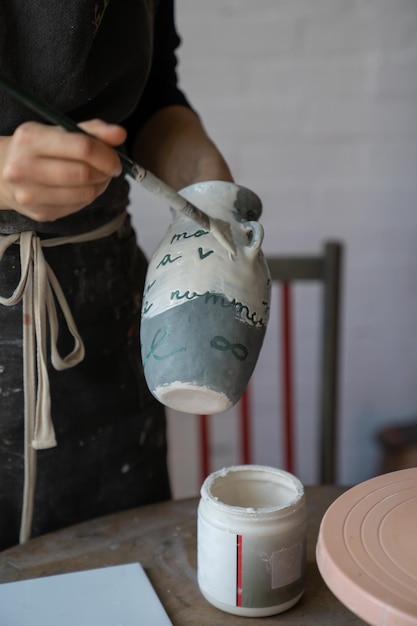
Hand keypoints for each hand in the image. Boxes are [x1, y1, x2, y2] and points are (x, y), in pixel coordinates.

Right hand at [0, 119, 125, 220]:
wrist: (1, 173)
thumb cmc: (35, 149)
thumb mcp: (58, 132)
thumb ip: (91, 131)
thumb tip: (120, 134)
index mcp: (31, 139)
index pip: (82, 147)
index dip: (107, 155)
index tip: (115, 160)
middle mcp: (25, 167)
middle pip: (84, 174)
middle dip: (105, 173)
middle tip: (109, 170)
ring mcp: (30, 194)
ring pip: (84, 195)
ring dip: (100, 187)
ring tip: (97, 178)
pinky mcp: (40, 213)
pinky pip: (78, 207)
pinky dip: (88, 198)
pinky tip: (82, 189)